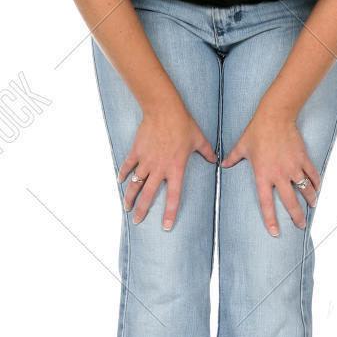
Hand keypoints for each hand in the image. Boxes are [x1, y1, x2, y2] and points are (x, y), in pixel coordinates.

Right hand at [118, 99, 216, 229]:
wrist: (164, 110)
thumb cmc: (183, 124)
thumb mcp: (199, 139)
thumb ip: (208, 152)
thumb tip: (216, 159)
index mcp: (176, 168)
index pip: (173, 196)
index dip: (170, 213)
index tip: (166, 226)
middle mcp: (159, 168)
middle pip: (149, 194)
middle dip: (142, 210)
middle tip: (137, 221)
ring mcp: (146, 160)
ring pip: (135, 183)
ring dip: (129, 197)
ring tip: (126, 207)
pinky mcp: (137, 151)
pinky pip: (128, 166)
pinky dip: (122, 174)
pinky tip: (120, 182)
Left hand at [221, 106, 320, 235]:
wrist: (275, 116)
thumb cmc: (257, 131)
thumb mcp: (242, 146)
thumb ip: (232, 158)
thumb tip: (223, 164)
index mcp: (263, 175)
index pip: (266, 202)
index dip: (271, 219)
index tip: (275, 232)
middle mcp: (279, 174)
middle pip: (290, 201)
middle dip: (296, 216)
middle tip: (301, 225)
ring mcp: (293, 166)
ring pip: (305, 189)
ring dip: (310, 200)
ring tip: (312, 206)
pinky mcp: (302, 158)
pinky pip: (312, 174)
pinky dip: (316, 183)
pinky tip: (317, 189)